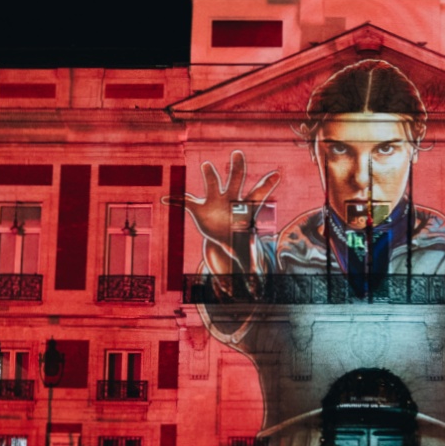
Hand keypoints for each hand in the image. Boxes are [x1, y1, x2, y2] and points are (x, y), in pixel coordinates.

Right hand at [173, 151, 279, 274]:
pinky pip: (186, 202)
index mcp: (245, 210)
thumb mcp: (244, 254)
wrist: (222, 234)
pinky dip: (176, 200)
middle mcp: (230, 200)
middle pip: (236, 180)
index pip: (259, 195)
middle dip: (238, 168)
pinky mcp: (199, 207)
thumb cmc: (238, 241)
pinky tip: (166, 198)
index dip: (268, 185)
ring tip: (207, 166)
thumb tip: (258, 292)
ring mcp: (214, 201)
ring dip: (209, 175)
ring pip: (212, 183)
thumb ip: (250, 268)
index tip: (278, 174)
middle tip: (239, 153)